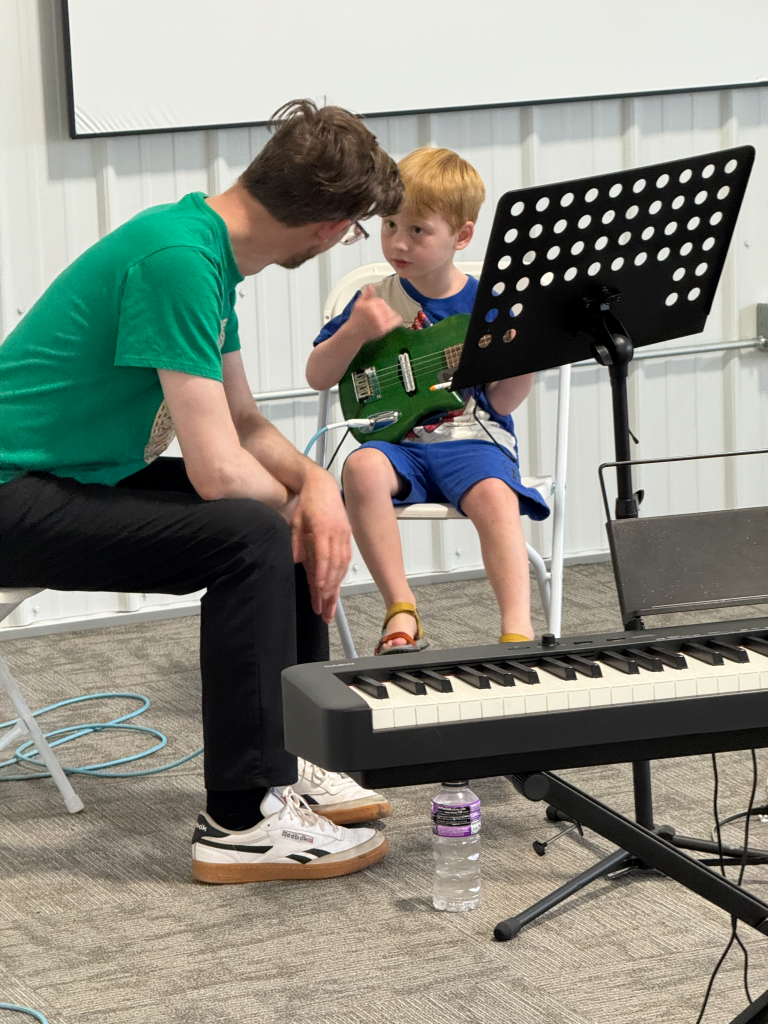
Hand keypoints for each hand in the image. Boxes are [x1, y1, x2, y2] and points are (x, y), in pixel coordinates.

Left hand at [290, 467, 351, 622]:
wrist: (322, 485)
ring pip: (342, 566)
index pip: (324, 559)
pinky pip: (345, 560)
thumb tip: (294, 563)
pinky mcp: (346, 536)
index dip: (322, 578)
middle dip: (329, 591)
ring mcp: (344, 535)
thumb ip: (296, 543)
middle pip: (335, 567)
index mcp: (324, 530)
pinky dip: (340, 575)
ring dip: (336, 587)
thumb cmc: (308, 502)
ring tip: (330, 606)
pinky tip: (336, 587)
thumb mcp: (295, 521)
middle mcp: (337, 534)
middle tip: (324, 610)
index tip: (319, 594)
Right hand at [346, 285, 402, 343]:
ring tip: (384, 316)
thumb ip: (366, 294)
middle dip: (384, 309)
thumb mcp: (358, 304)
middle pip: (386, 307)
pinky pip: (395, 322)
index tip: (376, 307)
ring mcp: (380, 322)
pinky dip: (397, 319)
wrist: (354, 333)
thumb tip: (371, 286)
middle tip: (380, 312)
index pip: (381, 301)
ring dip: (390, 313)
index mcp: (369, 306)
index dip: (379, 303)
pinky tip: (395, 318)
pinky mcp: (383, 329)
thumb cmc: (356, 319)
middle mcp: (375, 314)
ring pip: (391, 313)